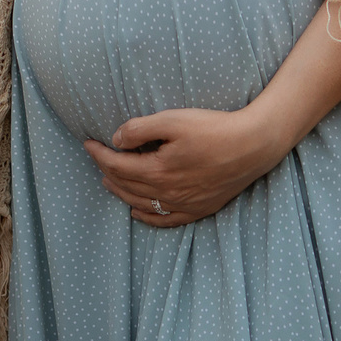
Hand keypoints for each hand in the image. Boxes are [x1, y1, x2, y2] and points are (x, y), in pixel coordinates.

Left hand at [84, 105, 292, 227]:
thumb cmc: (213, 128)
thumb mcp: (173, 120)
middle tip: (97, 158)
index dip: (99, 154)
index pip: (117, 165)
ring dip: (121, 193)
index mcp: (157, 171)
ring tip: (109, 181)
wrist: (253, 146)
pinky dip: (146, 217)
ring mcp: (183, 205)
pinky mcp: (198, 209)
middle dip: (107, 171)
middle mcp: (167, 193)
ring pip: (141, 204)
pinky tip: (137, 212)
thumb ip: (140, 130)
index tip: (88, 143)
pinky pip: (165, 220)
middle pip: (126, 185)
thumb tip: (116, 140)